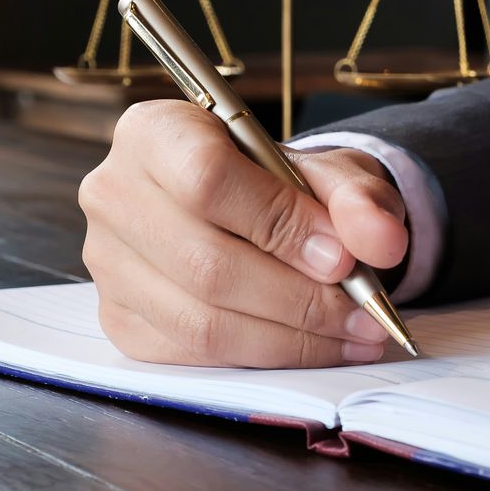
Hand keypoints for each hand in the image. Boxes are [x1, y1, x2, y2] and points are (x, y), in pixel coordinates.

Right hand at [79, 100, 408, 366]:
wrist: (249, 210)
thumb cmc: (280, 185)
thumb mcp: (325, 173)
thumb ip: (358, 198)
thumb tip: (381, 242)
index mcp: (153, 132)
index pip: (207, 178)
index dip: (280, 223)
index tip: (341, 257)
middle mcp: (114, 193)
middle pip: (206, 263)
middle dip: (299, 299)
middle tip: (361, 313)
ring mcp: (107, 262)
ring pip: (201, 322)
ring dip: (290, 340)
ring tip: (351, 335)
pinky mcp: (118, 318)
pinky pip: (192, 355)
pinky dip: (263, 359)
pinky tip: (311, 347)